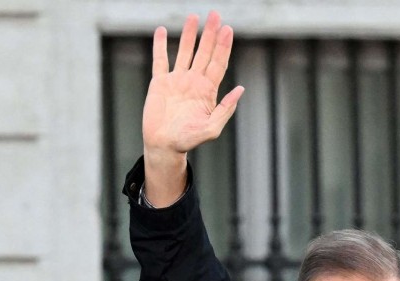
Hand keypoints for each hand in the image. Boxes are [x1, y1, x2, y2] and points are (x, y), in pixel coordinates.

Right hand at [142, 11, 244, 205]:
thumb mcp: (212, 128)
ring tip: (193, 17)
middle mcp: (193, 82)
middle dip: (210, 34)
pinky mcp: (159, 83)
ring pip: (184, 52)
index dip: (223, 46)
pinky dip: (160, 46)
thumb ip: (225, 109)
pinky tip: (160, 32)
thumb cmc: (188, 140)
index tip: (227, 29)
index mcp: (207, 91)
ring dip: (189, 35)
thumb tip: (240, 89)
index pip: (218, 63)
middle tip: (215, 15)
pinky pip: (160, 60)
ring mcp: (177, 80)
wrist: (164, 145)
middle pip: (204, 52)